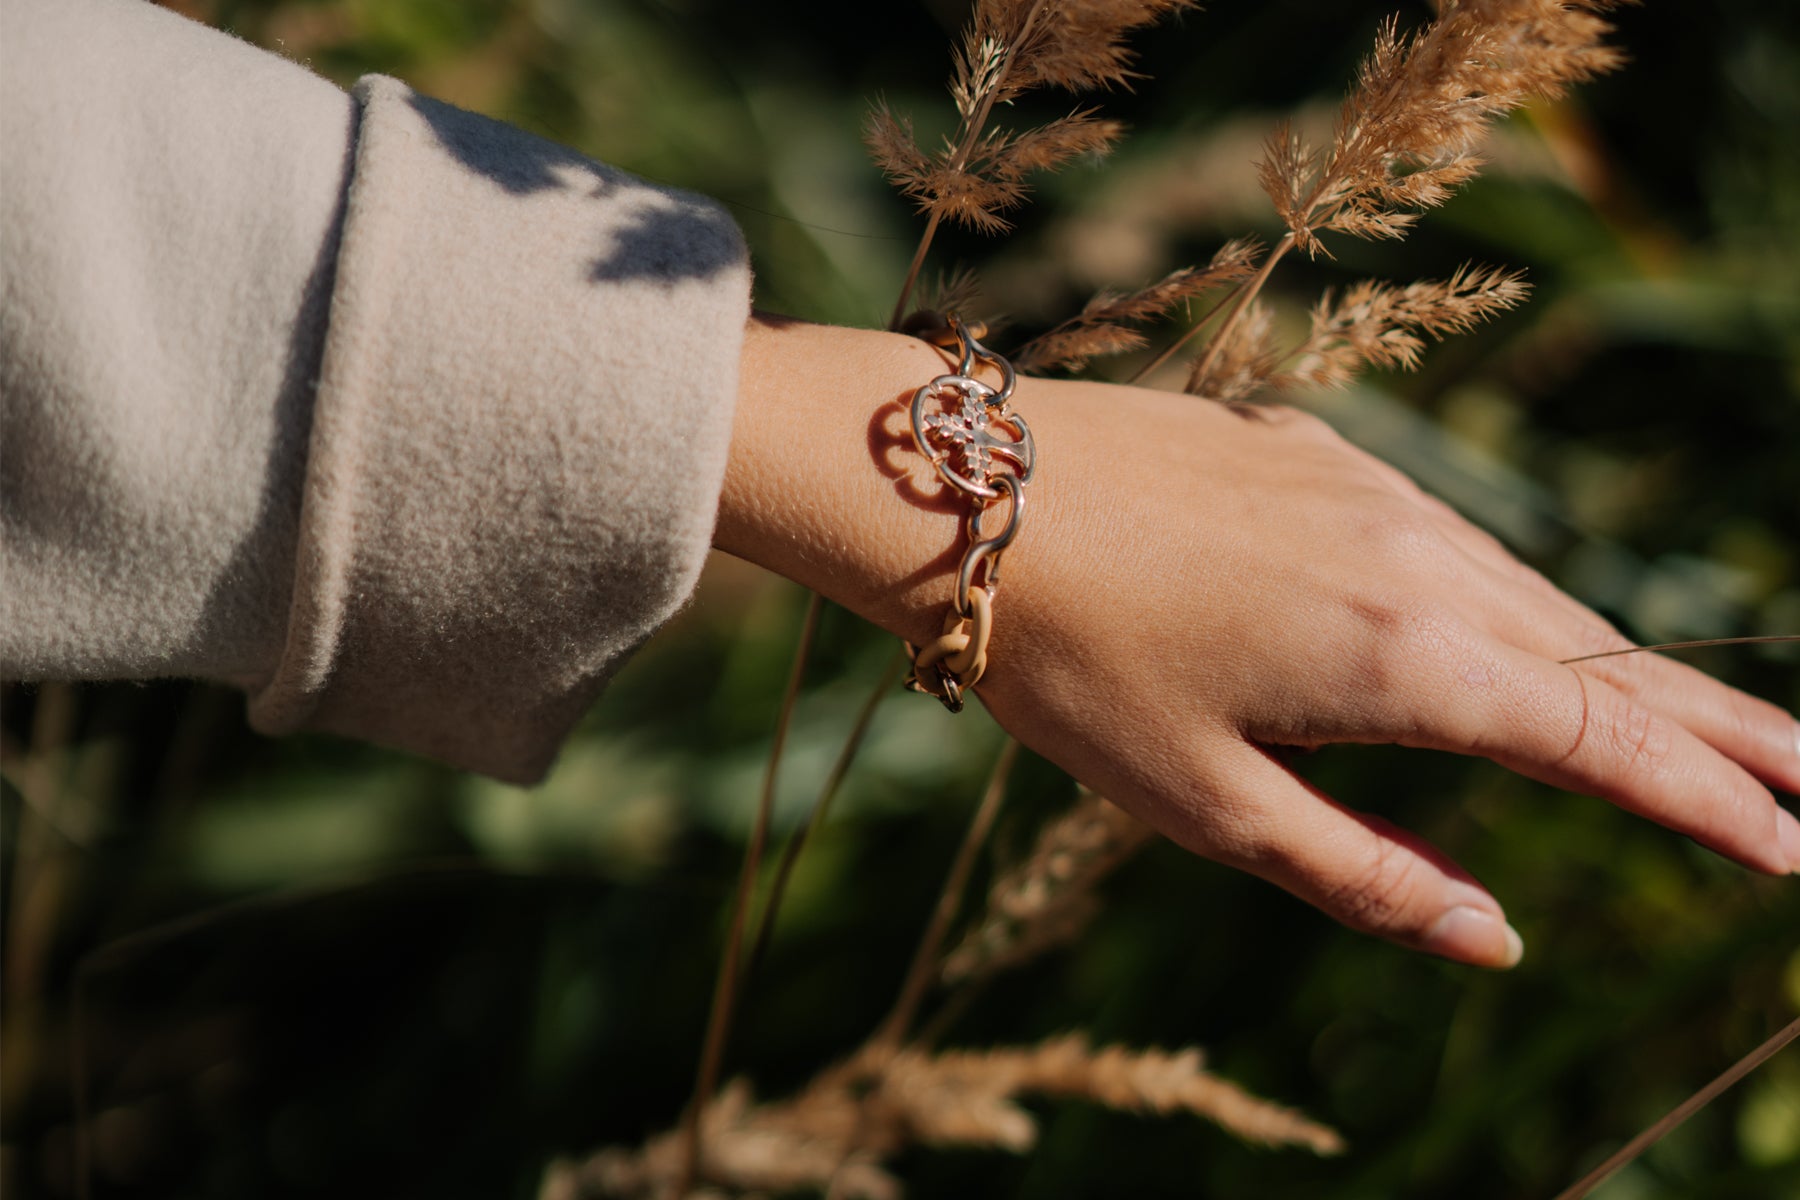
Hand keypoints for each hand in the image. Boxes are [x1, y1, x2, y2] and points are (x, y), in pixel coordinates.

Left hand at [717, 317, 1799, 966]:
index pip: (1602, 739)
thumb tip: (1497, 937)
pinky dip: (1512, 598)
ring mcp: (1367, 493)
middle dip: (1713, 728)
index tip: (1792, 844)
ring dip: (1614, 661)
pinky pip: (1448, 540)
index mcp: (1401, 654)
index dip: (1708, 799)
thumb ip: (1364, 873)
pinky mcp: (1313, 456)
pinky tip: (1517, 628)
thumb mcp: (1204, 803)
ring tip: (1692, 722)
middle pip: (1599, 655)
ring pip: (1528, 592)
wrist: (958, 492)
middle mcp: (1413, 557)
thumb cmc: (1067, 662)